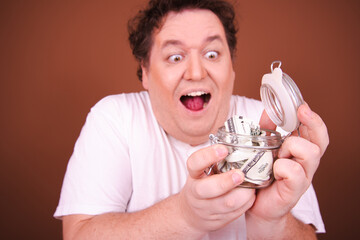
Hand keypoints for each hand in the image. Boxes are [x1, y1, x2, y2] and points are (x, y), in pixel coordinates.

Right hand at [178, 145, 255, 232]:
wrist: (191, 214)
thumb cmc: (203, 185)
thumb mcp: (202, 171)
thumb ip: (216, 160)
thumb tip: (241, 142)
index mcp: (194, 175)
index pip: (195, 163)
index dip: (208, 155)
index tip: (224, 149)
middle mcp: (196, 192)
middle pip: (207, 189)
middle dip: (225, 182)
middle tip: (240, 174)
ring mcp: (205, 208)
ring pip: (226, 204)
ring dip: (242, 194)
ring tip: (252, 186)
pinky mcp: (217, 220)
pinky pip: (234, 213)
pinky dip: (245, 203)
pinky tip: (250, 195)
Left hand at [247, 104, 328, 221]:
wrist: (258, 207)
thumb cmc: (262, 177)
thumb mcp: (265, 150)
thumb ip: (268, 131)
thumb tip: (269, 111)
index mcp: (300, 152)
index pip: (316, 133)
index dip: (313, 118)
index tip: (302, 106)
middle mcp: (305, 164)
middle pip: (320, 141)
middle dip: (311, 123)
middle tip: (300, 113)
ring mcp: (302, 177)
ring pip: (311, 153)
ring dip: (292, 146)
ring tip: (278, 153)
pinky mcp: (294, 191)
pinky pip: (294, 172)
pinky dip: (282, 167)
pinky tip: (273, 171)